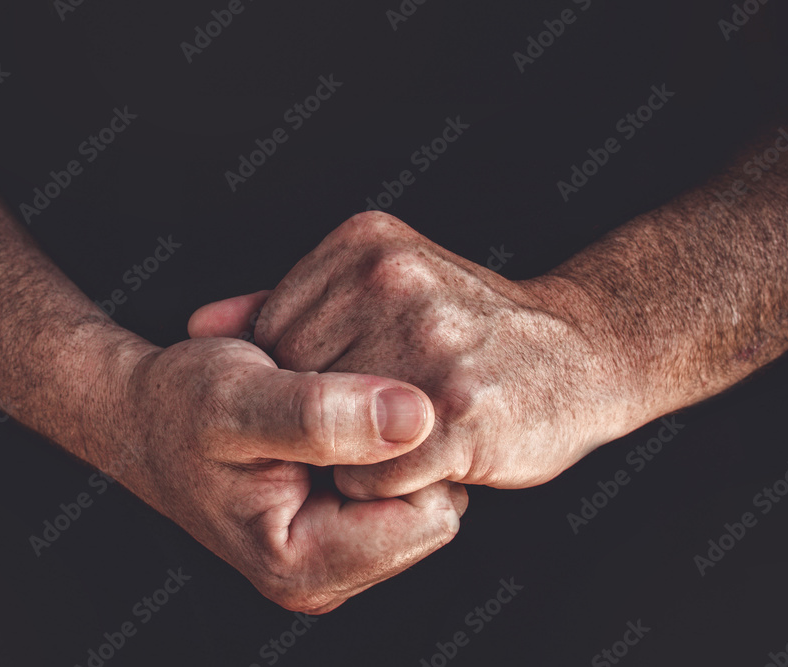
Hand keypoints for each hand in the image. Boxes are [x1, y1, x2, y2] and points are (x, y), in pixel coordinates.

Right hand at [107, 334, 466, 612]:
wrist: (144, 414)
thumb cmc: (179, 406)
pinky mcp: (340, 526)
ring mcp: (336, 553)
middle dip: (404, 446)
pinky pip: (400, 481)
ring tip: (334, 406)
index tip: (363, 400)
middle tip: (347, 397)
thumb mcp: (239, 399)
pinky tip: (337, 413)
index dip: (409, 450)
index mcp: (305, 564)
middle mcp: (328, 573)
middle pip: (434, 507)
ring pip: (422, 490)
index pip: (429, 516)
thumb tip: (416, 416)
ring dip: (391, 439)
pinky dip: (380, 439)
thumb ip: (321, 415)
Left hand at [190, 212, 643, 497]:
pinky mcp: (457, 410)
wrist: (586, 352)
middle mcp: (391, 281)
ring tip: (412, 429)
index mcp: (365, 245)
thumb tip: (200, 324)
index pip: (272, 332)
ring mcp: (425, 342)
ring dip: (360, 451)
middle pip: (294, 381)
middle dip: (328, 415)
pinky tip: (434, 457)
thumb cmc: (473, 331)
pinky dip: (389, 483)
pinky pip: (370, 473)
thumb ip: (288, 305)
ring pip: (326, 432)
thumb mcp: (380, 291)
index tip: (354, 387)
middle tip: (386, 412)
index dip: (303, 380)